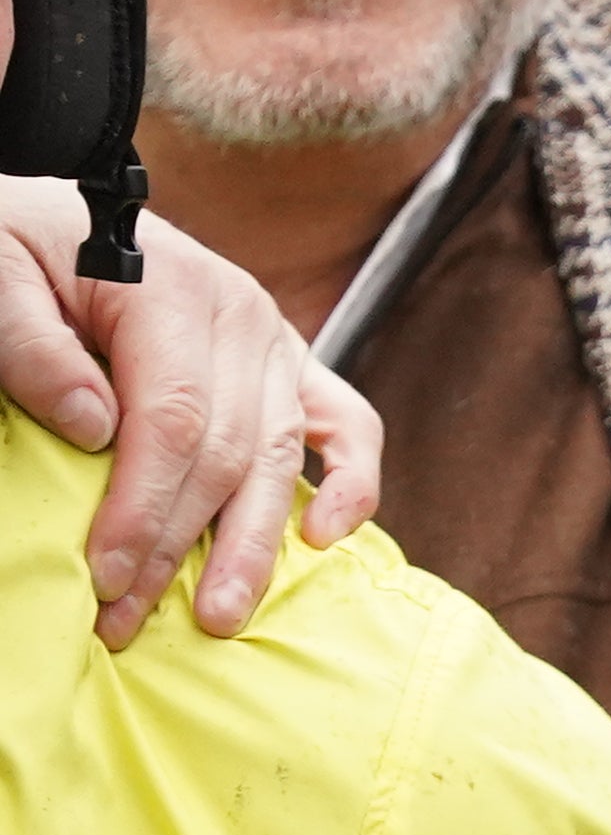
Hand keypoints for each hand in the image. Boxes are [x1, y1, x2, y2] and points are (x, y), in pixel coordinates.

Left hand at [0, 187, 381, 648]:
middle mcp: (243, 316)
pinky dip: (352, 482)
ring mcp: (275, 342)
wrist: (53, 215)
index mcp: (172, 289)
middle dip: (180, 544)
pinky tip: (323, 537)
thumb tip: (94, 430)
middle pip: (229, 452)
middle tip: (129, 618)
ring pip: (282, 457)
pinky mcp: (289, 365)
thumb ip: (30, 346)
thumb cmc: (13, 250)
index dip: (143, 504)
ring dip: (253, 545)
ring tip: (221, 617)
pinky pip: (346, 424)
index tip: (103, 574)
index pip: (175, 418)